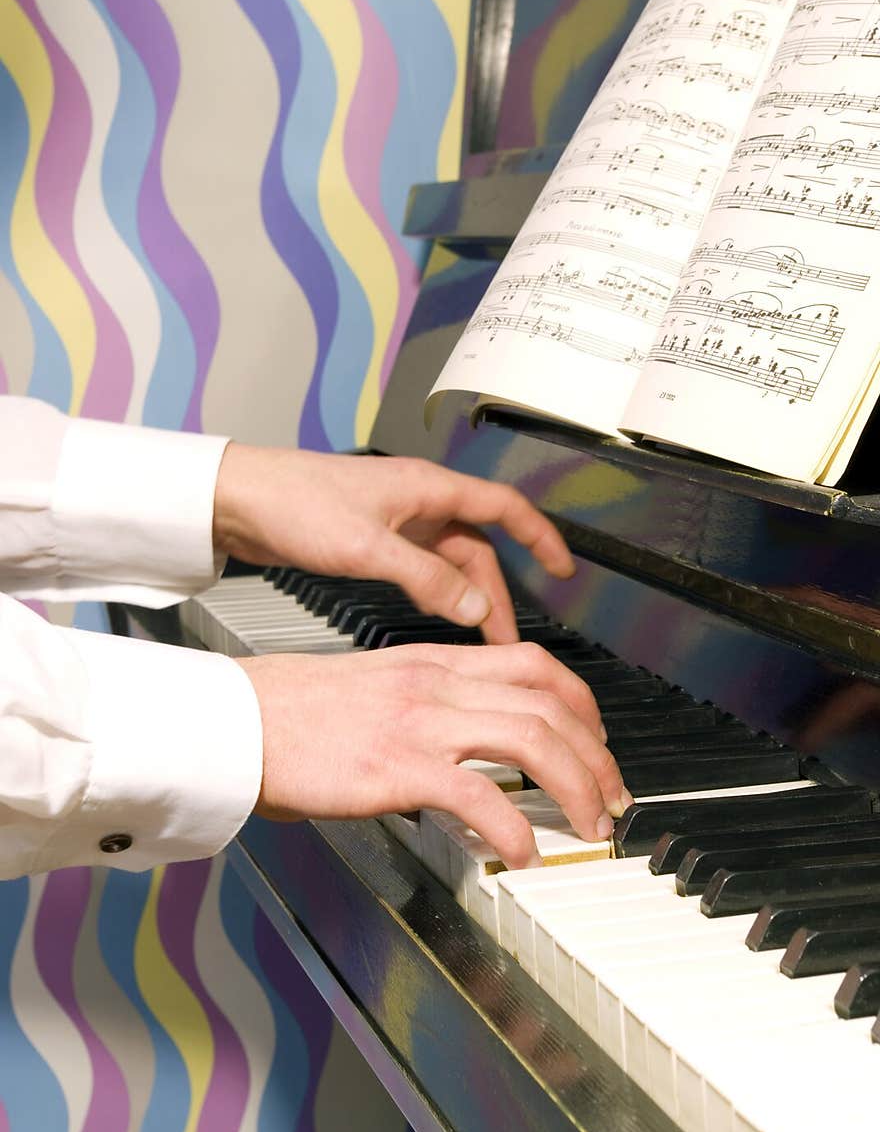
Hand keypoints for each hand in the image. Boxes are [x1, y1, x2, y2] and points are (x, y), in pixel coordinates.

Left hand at [213, 445, 574, 642]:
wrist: (237, 499)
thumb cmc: (295, 503)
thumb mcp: (368, 547)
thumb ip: (427, 579)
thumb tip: (475, 611)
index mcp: (428, 488)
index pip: (504, 508)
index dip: (540, 537)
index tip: (564, 568)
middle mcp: (418, 500)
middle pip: (477, 547)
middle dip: (498, 592)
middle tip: (507, 642)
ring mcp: (395, 520)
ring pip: (448, 562)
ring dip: (465, 598)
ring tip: (477, 643)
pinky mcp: (371, 539)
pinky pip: (421, 568)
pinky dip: (435, 594)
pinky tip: (433, 620)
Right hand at [236, 641, 631, 867]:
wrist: (237, 720)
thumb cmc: (296, 712)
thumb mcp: (376, 685)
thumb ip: (427, 701)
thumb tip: (468, 740)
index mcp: (433, 662)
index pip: (535, 665)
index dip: (584, 704)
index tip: (599, 742)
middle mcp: (436, 684)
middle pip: (550, 704)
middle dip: (598, 755)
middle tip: (613, 797)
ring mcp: (418, 722)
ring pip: (532, 739)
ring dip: (577, 786)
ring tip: (590, 826)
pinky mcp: (394, 767)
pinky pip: (477, 795)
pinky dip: (515, 828)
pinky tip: (523, 855)